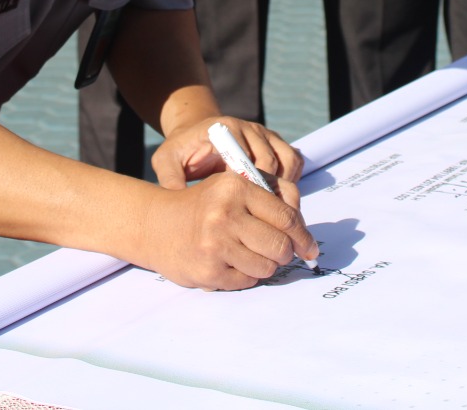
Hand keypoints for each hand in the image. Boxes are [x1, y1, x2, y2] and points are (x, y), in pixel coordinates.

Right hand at [139, 171, 317, 289]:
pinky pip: (247, 280)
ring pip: (267, 267)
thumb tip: (305, 232)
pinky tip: (232, 263)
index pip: (286, 217)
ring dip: (266, 265)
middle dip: (285, 253)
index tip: (311, 248)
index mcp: (236, 187)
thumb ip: (270, 197)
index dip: (304, 236)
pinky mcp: (208, 270)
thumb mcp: (232, 187)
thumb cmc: (203, 205)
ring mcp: (216, 244)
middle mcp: (225, 213)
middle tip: (280, 253)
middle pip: (280, 246)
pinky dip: (247, 275)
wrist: (156, 225)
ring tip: (250, 255)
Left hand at [153, 115, 304, 201]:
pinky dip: (291, 181)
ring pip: (288, 160)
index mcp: (225, 130)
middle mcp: (249, 128)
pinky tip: (278, 202)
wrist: (196, 134)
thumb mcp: (166, 160)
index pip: (248, 156)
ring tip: (273, 214)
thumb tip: (178, 203)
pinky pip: (294, 161)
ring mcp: (265, 134)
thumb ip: (170, 178)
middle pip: (272, 160)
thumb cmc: (182, 150)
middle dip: (269, 191)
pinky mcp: (275, 142)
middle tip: (263, 220)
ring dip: (284, 187)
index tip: (245, 209)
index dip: (250, 184)